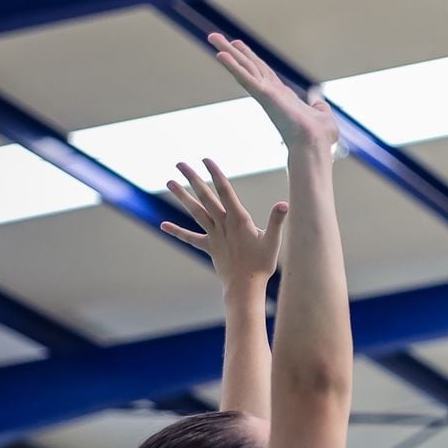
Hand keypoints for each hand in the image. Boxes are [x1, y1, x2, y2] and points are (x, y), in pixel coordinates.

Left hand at [162, 157, 287, 289]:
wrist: (245, 287)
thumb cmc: (262, 264)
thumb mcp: (274, 241)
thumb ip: (277, 221)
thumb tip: (284, 204)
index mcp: (238, 220)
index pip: (225, 192)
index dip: (216, 174)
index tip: (206, 160)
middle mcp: (223, 224)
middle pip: (205, 197)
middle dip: (193, 179)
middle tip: (180, 163)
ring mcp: (214, 236)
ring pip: (195, 211)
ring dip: (182, 196)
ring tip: (169, 182)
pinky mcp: (209, 247)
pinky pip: (190, 237)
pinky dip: (177, 231)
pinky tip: (163, 225)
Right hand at [209, 32, 337, 151]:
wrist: (316, 145)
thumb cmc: (319, 137)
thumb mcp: (321, 114)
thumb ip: (318, 106)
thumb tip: (318, 102)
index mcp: (281, 95)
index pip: (262, 72)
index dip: (250, 57)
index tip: (238, 44)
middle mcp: (270, 92)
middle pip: (248, 65)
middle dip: (232, 50)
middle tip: (215, 37)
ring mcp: (266, 94)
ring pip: (244, 68)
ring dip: (227, 52)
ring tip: (213, 37)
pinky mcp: (265, 96)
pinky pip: (246, 78)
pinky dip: (233, 67)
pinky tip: (221, 55)